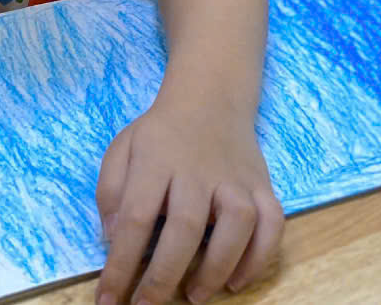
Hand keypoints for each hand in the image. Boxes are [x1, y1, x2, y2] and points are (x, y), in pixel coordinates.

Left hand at [95, 102, 282, 303]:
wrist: (210, 97)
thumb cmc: (161, 134)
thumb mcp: (122, 148)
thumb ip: (110, 191)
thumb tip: (112, 239)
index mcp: (156, 160)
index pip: (135, 217)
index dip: (120, 264)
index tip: (108, 301)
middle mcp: (199, 169)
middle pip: (185, 226)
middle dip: (164, 276)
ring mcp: (235, 177)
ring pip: (237, 223)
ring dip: (217, 267)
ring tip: (195, 295)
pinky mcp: (262, 185)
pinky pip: (272, 223)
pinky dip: (260, 257)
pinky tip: (237, 280)